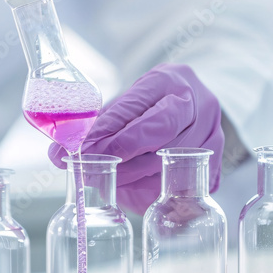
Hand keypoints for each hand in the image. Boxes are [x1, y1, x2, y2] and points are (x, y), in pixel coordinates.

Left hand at [48, 64, 223, 212]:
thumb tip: (57, 154)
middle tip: (86, 170)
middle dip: (116, 157)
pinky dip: (149, 191)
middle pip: (157, 139)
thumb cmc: (151, 104)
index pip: (137, 110)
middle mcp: (200, 106)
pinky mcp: (215, 166)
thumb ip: (97, 125)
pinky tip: (127, 191)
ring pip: (167, 167)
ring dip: (128, 178)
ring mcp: (213, 138)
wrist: (192, 106)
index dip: (106, 133)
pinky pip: (178, 188)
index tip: (81, 149)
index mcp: (173, 80)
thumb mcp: (127, 102)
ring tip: (100, 180)